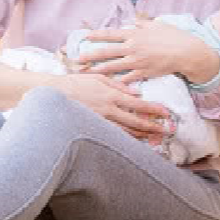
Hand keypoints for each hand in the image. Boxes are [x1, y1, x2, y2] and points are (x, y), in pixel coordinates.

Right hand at [53, 72, 171, 140]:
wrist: (53, 94)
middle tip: (166, 130)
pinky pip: (113, 135)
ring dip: (141, 135)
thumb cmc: (75, 82)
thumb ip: (118, 85)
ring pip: (125, 131)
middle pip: (135, 121)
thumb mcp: (98, 78)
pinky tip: (133, 141)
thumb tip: (136, 93)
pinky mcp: (93, 128)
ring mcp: (101, 121)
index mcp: (111, 95)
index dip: (153, 110)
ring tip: (153, 137)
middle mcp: (108, 110)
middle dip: (152, 126)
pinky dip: (125, 138)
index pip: (138, 104)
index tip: (165, 113)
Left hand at [76, 18, 218, 83]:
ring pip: (113, 67)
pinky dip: (116, 82)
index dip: (96, 35)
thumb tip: (131, 21)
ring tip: (86, 73)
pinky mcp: (144, 73)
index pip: (111, 34)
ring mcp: (137, 61)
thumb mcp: (156, 24)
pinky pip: (127, 79)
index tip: (85, 36)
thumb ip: (141, 24)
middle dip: (90, 55)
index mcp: (135, 34)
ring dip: (98, 70)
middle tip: (77, 58)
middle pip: (107, 52)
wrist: (186, 52)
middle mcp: (133, 47)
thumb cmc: (173, 36)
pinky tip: (107, 86)